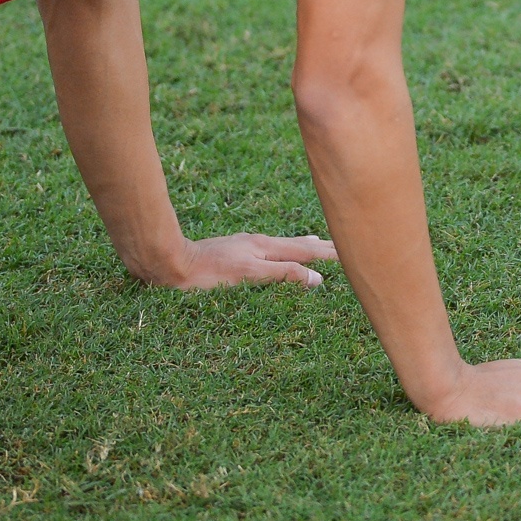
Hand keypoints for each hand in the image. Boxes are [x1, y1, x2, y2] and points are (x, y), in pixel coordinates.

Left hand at [152, 233, 336, 290]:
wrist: (171, 265)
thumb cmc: (207, 274)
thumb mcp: (249, 275)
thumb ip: (283, 275)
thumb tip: (317, 278)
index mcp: (265, 247)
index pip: (304, 251)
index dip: (328, 254)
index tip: (350, 251)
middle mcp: (258, 243)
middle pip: (296, 244)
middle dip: (320, 246)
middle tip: (343, 244)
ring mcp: (245, 246)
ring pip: (282, 245)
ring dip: (302, 245)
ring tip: (317, 243)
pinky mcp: (233, 252)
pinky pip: (268, 249)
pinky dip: (282, 250)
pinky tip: (276, 252)